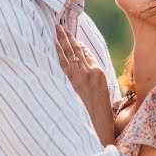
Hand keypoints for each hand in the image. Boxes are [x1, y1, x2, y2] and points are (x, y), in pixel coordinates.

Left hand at [55, 25, 114, 144]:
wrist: (99, 129)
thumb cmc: (101, 118)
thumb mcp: (103, 98)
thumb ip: (94, 86)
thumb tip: (85, 82)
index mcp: (100, 74)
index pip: (87, 54)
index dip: (78, 45)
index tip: (72, 38)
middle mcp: (90, 72)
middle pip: (77, 51)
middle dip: (68, 37)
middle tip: (60, 26)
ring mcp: (79, 77)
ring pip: (69, 54)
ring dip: (61, 40)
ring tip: (55, 29)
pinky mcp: (70, 84)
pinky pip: (62, 64)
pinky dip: (57, 52)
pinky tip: (52, 44)